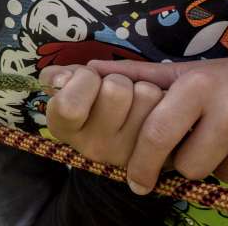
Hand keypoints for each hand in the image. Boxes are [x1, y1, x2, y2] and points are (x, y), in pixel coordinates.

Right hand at [40, 65, 163, 167]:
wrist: (129, 131)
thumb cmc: (96, 99)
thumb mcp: (72, 84)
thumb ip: (62, 75)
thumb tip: (60, 78)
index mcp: (63, 129)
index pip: (69, 106)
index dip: (82, 79)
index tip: (86, 79)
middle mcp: (91, 147)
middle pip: (115, 89)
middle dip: (117, 79)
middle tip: (113, 93)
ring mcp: (125, 152)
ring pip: (144, 92)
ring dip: (142, 87)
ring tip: (134, 103)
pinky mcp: (157, 153)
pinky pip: (166, 103)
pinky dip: (163, 96)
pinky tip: (154, 112)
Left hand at [88, 39, 227, 193]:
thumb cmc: (222, 77)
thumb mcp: (181, 72)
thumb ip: (135, 76)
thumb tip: (85, 70)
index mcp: (198, 86)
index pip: (157, 135)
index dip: (142, 164)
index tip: (135, 182)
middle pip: (188, 165)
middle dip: (183, 163)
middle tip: (187, 147)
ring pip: (220, 174)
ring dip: (215, 165)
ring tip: (218, 141)